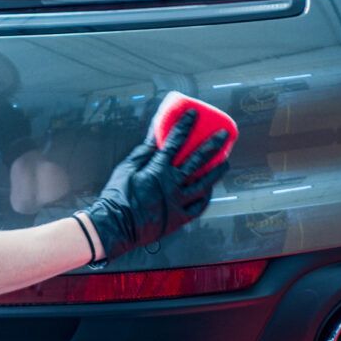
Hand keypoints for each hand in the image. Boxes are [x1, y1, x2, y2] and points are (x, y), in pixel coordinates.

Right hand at [80, 109, 230, 258]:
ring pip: (204, 184)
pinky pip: (199, 206)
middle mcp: (172, 185)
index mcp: (158, 170)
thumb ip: (145, 150)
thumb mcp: (127, 168)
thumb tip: (155, 132)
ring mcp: (178, 203)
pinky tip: (209, 189)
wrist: (115, 226)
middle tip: (223, 135)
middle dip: (212, 145)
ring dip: (216, 171)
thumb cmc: (117, 197)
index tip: (193, 114)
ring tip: (225, 162)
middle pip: (198, 161)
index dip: (185, 125)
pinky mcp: (179, 219)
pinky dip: (205, 197)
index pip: (176, 142)